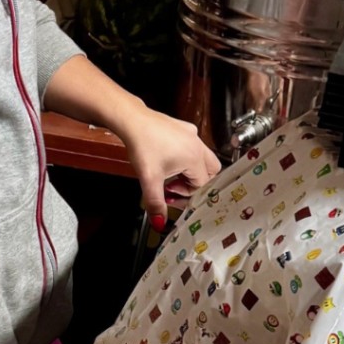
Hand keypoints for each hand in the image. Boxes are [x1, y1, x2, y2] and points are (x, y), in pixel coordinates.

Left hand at [120, 106, 221, 227]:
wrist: (132, 120)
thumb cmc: (142, 145)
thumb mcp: (149, 179)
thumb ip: (156, 203)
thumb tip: (160, 223)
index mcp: (195, 158)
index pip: (202, 185)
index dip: (186, 194)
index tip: (169, 195)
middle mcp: (198, 145)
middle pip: (210, 172)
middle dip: (195, 184)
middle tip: (175, 186)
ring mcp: (192, 135)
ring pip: (203, 159)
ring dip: (190, 171)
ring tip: (171, 174)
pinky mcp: (184, 128)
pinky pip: (194, 147)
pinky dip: (186, 157)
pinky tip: (169, 159)